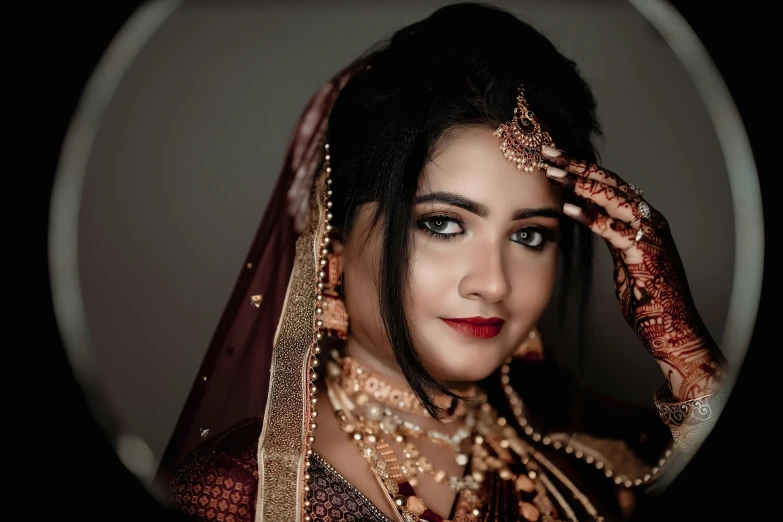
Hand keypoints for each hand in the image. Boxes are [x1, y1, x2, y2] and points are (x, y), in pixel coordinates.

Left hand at [540, 145, 726, 399]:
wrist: (671, 328)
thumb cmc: (645, 297)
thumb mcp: (623, 258)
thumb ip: (609, 234)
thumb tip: (584, 216)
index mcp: (642, 218)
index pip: (609, 183)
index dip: (580, 167)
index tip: (552, 156)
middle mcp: (648, 220)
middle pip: (609, 182)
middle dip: (576, 164)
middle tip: (545, 149)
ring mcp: (649, 234)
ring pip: (612, 198)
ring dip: (579, 182)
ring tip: (552, 170)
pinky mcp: (644, 254)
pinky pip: (613, 229)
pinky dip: (589, 216)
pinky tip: (566, 207)